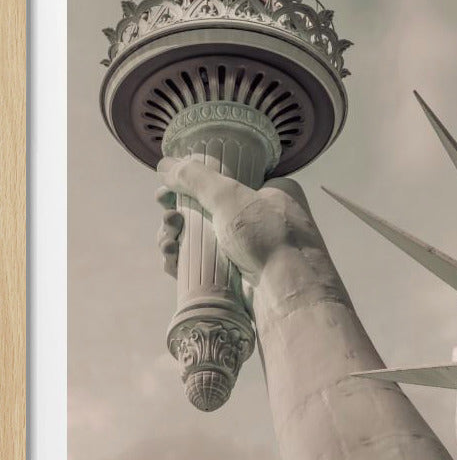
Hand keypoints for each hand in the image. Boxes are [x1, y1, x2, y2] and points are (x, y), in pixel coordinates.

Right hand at [156, 157, 316, 286]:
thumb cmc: (268, 236)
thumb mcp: (231, 196)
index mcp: (272, 192)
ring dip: (176, 237)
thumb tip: (165, 165)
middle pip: (207, 210)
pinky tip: (170, 258)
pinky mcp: (236, 277)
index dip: (195, 183)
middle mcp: (262, 219)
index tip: (169, 189)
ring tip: (168, 241)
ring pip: (201, 238)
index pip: (227, 180)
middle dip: (179, 214)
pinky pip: (202, 264)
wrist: (288, 294)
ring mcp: (249, 250)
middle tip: (168, 217)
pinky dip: (183, 260)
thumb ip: (196, 178)